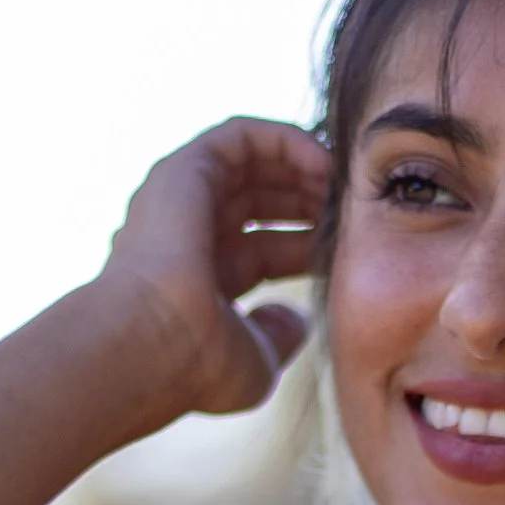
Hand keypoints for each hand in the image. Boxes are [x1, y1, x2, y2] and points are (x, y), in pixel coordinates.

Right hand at [98, 114, 332, 419]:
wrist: (150, 344)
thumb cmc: (196, 367)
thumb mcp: (254, 362)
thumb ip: (278, 337)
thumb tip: (298, 317)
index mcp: (202, 283)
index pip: (266, 250)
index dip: (310, 245)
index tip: (351, 250)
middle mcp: (188, 237)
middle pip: (262, 204)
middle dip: (311, 203)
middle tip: (354, 211)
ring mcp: (181, 201)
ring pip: (253, 166)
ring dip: (304, 169)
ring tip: (346, 183)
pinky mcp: (183, 169)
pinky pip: (242, 137)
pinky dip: (286, 142)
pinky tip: (323, 163)